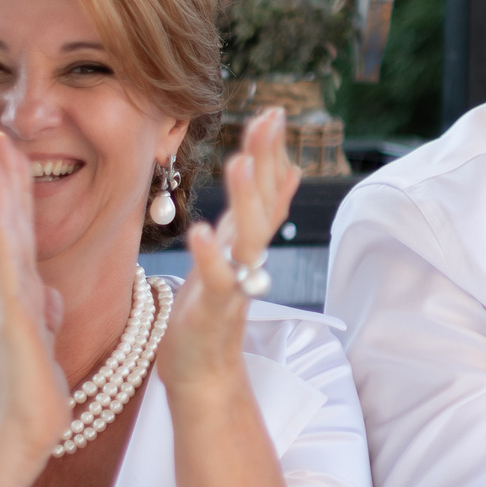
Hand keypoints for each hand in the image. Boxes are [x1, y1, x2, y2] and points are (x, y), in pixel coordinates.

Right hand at [0, 131, 72, 468]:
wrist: (26, 425)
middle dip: (1, 175)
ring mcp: (8, 295)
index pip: (22, 228)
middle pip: (7, 219)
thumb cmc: (36, 388)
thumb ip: (46, 310)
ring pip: (1, 230)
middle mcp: (12, 285)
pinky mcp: (10, 310)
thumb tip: (50, 292)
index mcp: (24, 288)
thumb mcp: (48, 337)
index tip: (14, 152)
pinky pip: (3, 261)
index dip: (18, 190)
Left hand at [163, 108, 300, 396]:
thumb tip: (288, 170)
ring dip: (245, 200)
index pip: (266, 191)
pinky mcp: (213, 310)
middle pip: (263, 204)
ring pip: (246, 237)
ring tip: (238, 161)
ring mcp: (235, 283)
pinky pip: (215, 280)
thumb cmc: (212, 312)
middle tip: (271, 118)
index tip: (274, 112)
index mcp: (245, 243)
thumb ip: (257, 215)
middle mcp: (247, 259)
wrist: (204, 374)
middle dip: (266, 161)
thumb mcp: (234, 252)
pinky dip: (209, 257)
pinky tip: (198, 229)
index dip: (270, 153)